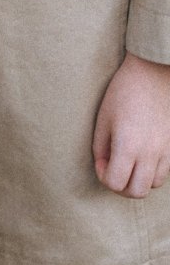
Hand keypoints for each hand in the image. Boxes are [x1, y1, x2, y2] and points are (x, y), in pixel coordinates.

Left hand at [92, 51, 169, 197]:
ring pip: (153, 184)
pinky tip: (143, 156)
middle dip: (121, 187)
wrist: (154, 72)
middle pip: (137, 192)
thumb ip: (101, 148)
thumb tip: (104, 166)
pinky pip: (166, 171)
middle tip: (113, 170)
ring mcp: (166, 149)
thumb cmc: (124, 92)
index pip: (115, 183)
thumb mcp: (103, 119)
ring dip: (138, 179)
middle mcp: (150, 152)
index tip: (102, 161)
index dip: (104, 177)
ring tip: (129, 163)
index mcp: (128, 146)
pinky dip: (152, 170)